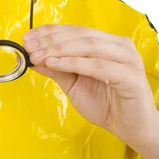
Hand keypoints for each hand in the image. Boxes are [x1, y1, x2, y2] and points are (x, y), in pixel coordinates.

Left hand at [23, 24, 158, 147]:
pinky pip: (98, 66)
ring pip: (88, 46)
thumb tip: (33, 57)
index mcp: (107, 43)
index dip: (49, 31)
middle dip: (50, 40)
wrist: (131, 128)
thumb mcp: (73, 84)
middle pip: (80, 35)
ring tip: (38, 56)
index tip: (28, 37)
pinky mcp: (130, 76)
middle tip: (29, 47)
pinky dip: (74, 63)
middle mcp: (119, 46)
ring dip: (59, 49)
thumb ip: (56, 69)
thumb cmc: (106, 104)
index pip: (75, 30)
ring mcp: (127, 58)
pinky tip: (55, 63)